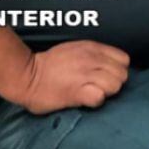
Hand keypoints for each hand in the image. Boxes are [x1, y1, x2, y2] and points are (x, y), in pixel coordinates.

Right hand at [12, 41, 129, 113]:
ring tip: (91, 93)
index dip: (118, 70)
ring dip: (106, 93)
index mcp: (92, 48)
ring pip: (115, 86)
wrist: (25, 75)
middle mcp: (91, 59)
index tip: (106, 77)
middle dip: (114, 84)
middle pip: (122, 75)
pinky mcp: (77, 91)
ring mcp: (84, 74)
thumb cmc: (49, 66)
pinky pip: (100, 98)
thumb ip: (94, 55)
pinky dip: (96, 101)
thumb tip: (110, 67)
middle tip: (98, 87)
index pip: (124, 59)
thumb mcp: (75, 50)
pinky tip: (86, 100)